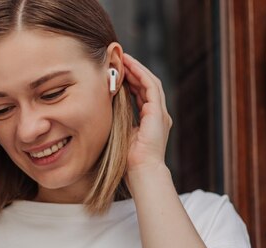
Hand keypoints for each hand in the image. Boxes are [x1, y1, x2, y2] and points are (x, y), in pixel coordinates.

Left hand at [122, 53, 172, 172]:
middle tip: (120, 58)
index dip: (131, 81)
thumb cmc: (129, 161)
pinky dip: (141, 74)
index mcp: (150, 121)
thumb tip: (105, 111)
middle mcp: (158, 115)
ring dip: (137, 69)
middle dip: (134, 71)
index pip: (141, 94)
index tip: (118, 71)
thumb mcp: (122, 135)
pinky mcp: (158, 112)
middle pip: (147, 85)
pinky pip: (150, 86)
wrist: (141, 171)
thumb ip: (119, 122)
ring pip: (150, 82)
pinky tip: (130, 66)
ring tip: (124, 58)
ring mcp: (160, 113)